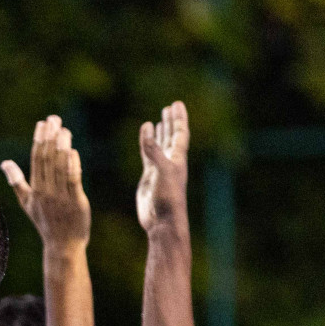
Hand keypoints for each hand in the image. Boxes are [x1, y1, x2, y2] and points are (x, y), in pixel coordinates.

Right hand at [1, 115, 90, 250]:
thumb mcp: (27, 202)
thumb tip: (4, 163)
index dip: (39, 140)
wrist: (62, 245)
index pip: (36, 160)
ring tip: (64, 129)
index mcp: (35, 190)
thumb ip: (16, 181)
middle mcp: (46, 192)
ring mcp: (61, 197)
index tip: (42, 123)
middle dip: (50, 137)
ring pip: (60, 167)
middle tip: (54, 119)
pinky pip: (73, 180)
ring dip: (62, 147)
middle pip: (47, 159)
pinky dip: (72, 165)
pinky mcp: (76, 202)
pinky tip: (73, 151)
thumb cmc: (45, 222)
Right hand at [136, 101, 189, 232]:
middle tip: (169, 108)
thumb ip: (153, 150)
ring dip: (160, 133)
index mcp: (178, 159)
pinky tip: (144, 139)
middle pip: (172, 137)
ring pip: (160, 146)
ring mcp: (159, 169)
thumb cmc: (167, 197)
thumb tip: (147, 127)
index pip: (180, 133)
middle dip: (171, 122)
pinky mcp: (149, 177)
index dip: (178, 119)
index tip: (176, 104)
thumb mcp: (162, 170)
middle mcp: (170, 161)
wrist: (162, 220)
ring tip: (158, 121)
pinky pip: (148, 156)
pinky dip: (146, 145)